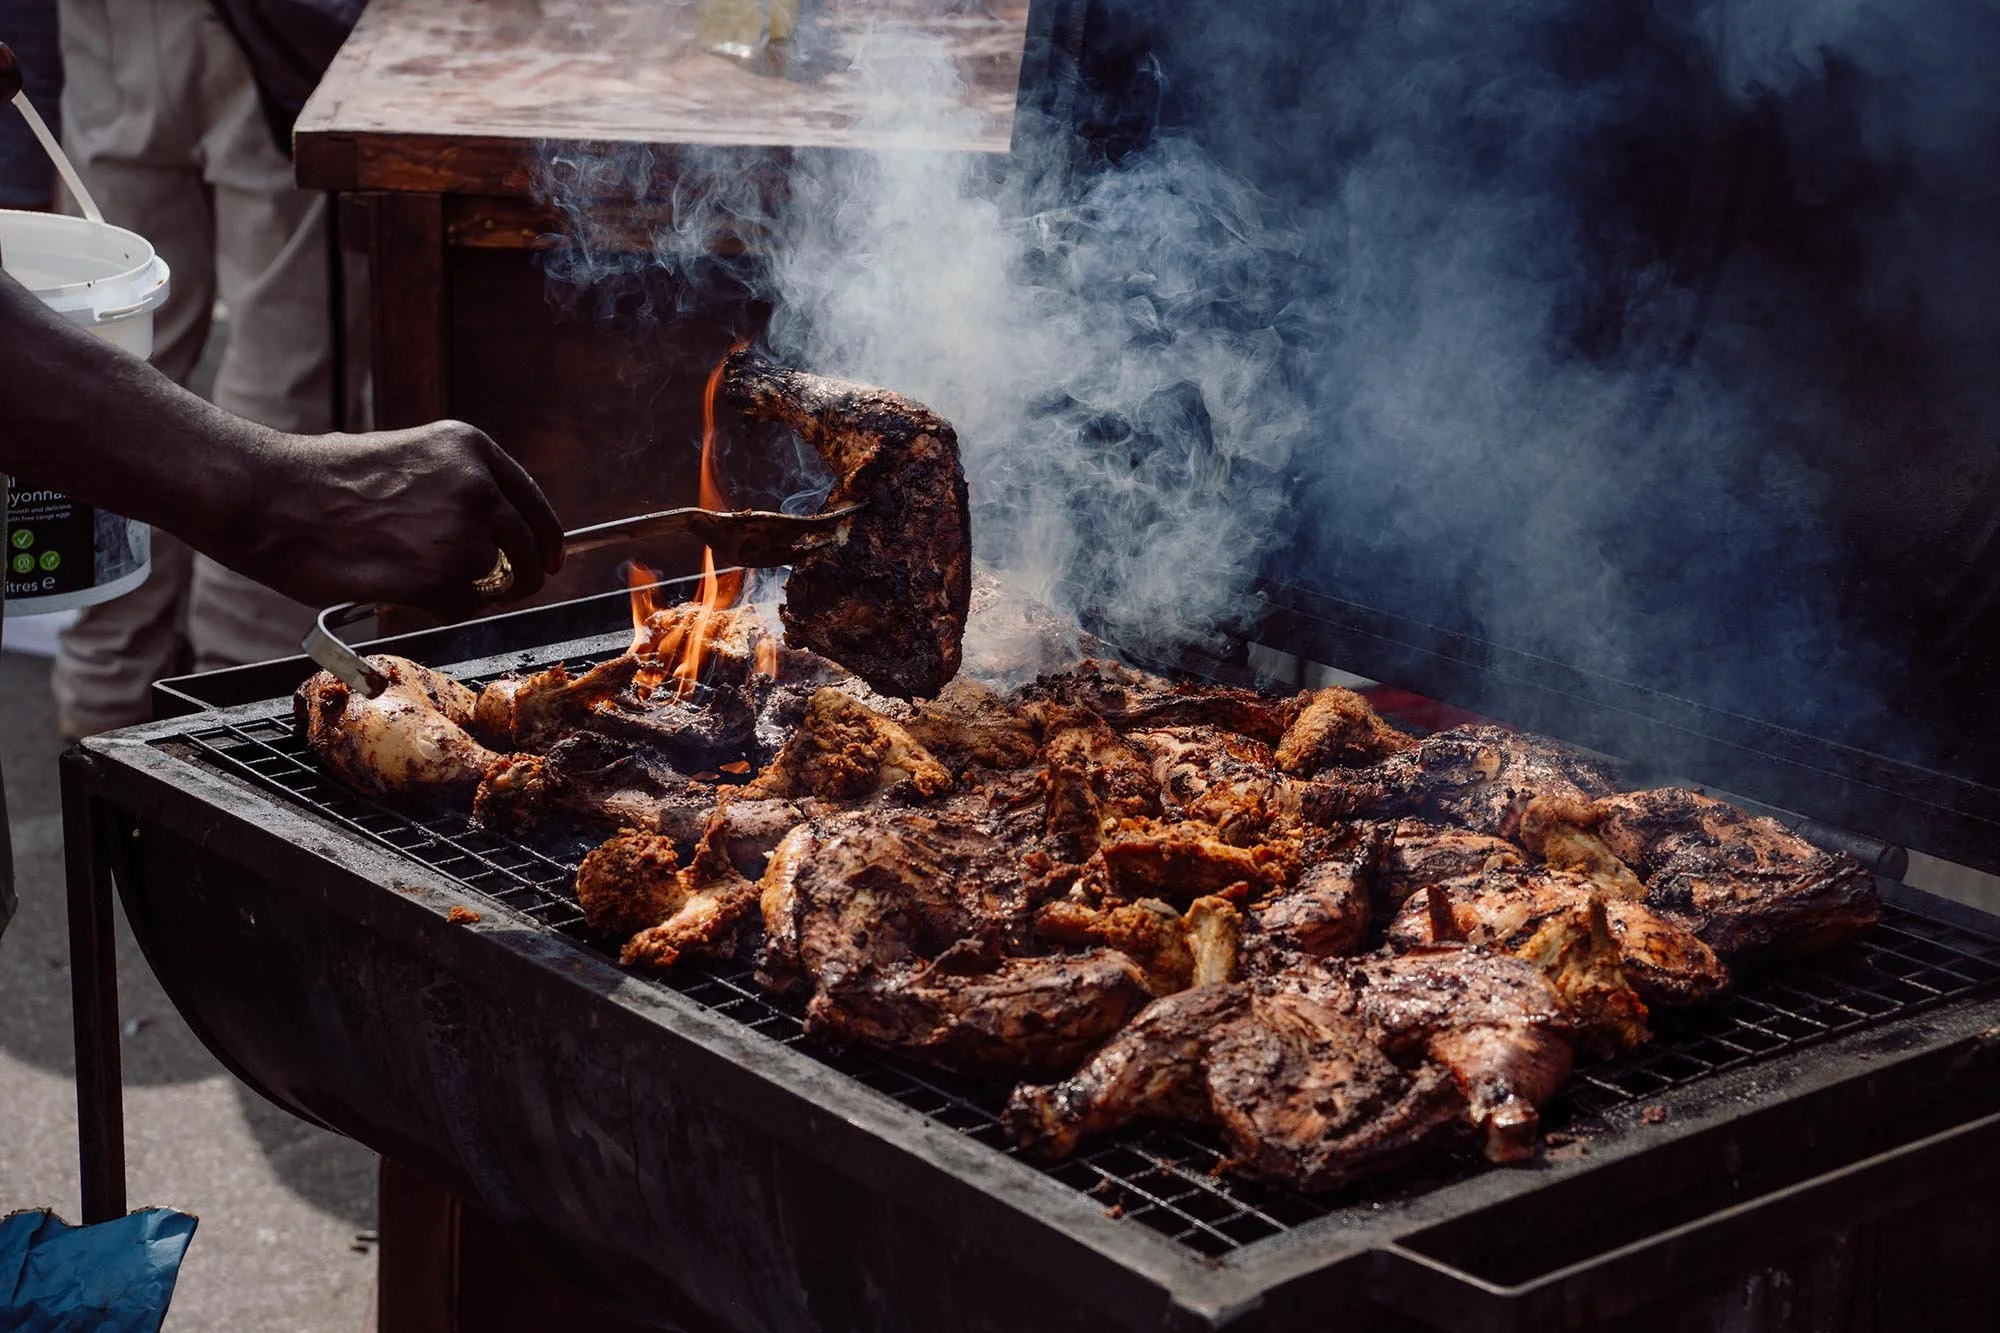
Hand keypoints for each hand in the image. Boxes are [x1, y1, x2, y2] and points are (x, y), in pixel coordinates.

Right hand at [228, 420, 565, 618]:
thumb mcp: (407, 461)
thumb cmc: (323, 483)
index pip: (531, 501)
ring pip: (493, 580)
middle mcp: (477, 483)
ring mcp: (465, 527)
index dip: (545, 538)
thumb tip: (494, 541)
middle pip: (529, 548)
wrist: (273, 497)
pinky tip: (396, 584)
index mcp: (469, 447)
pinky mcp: (445, 571)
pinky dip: (437, 607)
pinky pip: (462, 606)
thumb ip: (455, 491)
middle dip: (519, 577)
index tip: (551, 559)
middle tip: (502, 592)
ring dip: (462, 590)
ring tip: (407, 571)